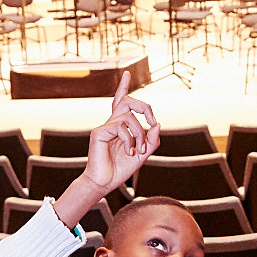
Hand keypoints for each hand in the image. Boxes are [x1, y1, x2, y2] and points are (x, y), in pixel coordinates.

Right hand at [83, 72, 159, 196]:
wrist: (104, 183)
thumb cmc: (119, 170)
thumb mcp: (142, 155)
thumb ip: (151, 141)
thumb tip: (157, 124)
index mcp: (119, 127)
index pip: (121, 102)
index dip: (123, 87)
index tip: (127, 73)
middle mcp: (111, 124)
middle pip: (128, 102)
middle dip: (145, 108)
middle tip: (153, 122)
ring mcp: (104, 127)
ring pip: (129, 117)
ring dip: (140, 134)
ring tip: (138, 150)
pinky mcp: (99, 133)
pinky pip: (121, 127)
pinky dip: (130, 140)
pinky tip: (128, 152)